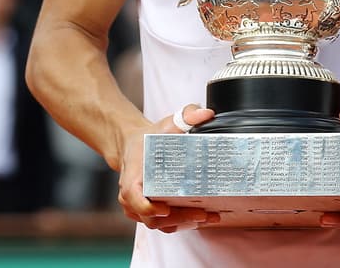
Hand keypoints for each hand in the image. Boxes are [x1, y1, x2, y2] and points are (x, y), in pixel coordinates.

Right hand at [117, 104, 216, 232]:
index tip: (165, 209)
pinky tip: (200, 219)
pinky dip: (179, 224)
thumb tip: (206, 114)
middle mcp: (132, 196)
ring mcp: (138, 206)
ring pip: (158, 224)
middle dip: (178, 218)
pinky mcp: (148, 211)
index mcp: (132, 176)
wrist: (133, 145)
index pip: (133, 197)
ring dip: (182, 224)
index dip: (147, 207)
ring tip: (207, 217)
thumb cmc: (148, 138)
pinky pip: (162, 224)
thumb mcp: (166, 123)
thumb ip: (187, 115)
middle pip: (151, 216)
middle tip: (201, 213)